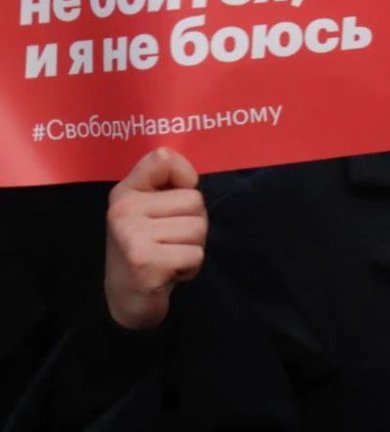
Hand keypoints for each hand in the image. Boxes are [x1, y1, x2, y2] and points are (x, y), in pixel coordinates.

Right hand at [105, 148, 206, 329]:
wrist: (126, 299)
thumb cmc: (147, 248)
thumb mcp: (149, 209)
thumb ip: (165, 184)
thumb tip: (189, 177)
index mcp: (125, 192)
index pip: (164, 159)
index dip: (184, 176)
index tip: (175, 196)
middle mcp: (123, 210)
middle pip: (195, 201)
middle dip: (193, 224)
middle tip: (169, 242)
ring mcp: (131, 236)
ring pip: (198, 228)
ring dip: (192, 248)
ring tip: (168, 256)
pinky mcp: (144, 262)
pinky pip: (195, 254)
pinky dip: (190, 268)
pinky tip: (168, 273)